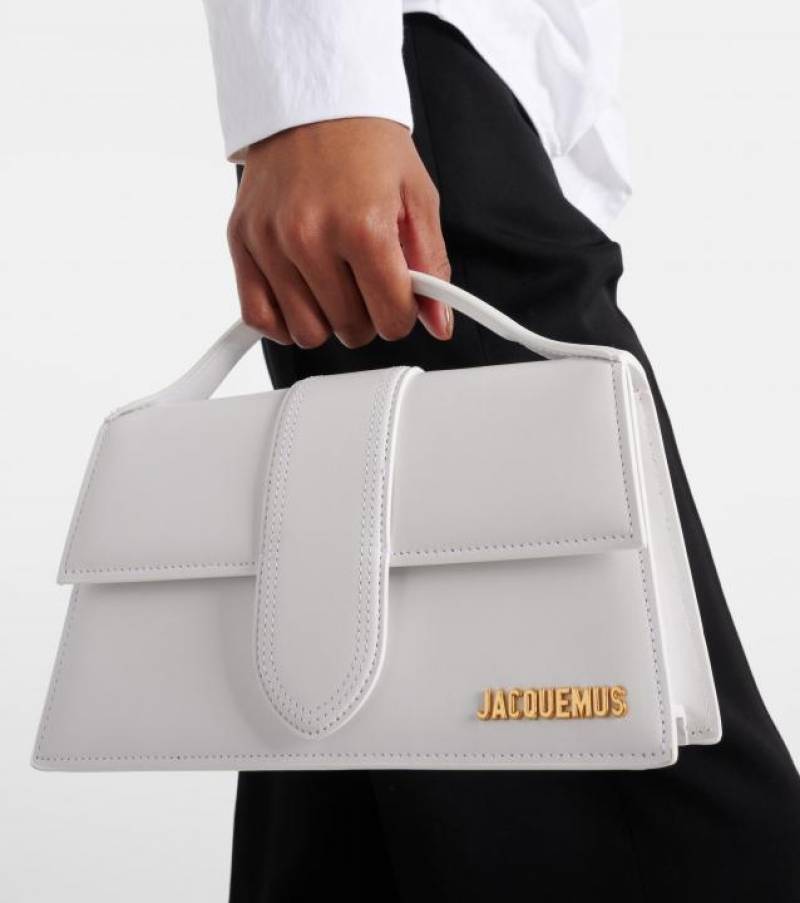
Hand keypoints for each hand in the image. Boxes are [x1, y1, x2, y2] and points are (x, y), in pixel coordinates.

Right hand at [227, 117, 451, 347]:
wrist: (314, 101)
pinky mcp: (242, 241)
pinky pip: (259, 317)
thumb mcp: (418, 199)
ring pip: (306, 333)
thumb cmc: (367, 147)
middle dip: (368, 316)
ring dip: (327, 320)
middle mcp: (311, 236)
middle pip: (350, 329)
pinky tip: (301, 298)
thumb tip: (440, 324)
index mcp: (363, 227)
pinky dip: (282, 322)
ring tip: (335, 285)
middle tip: (367, 282)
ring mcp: (271, 241)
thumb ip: (432, 267)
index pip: (391, 318)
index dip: (403, 315)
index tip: (400, 299)